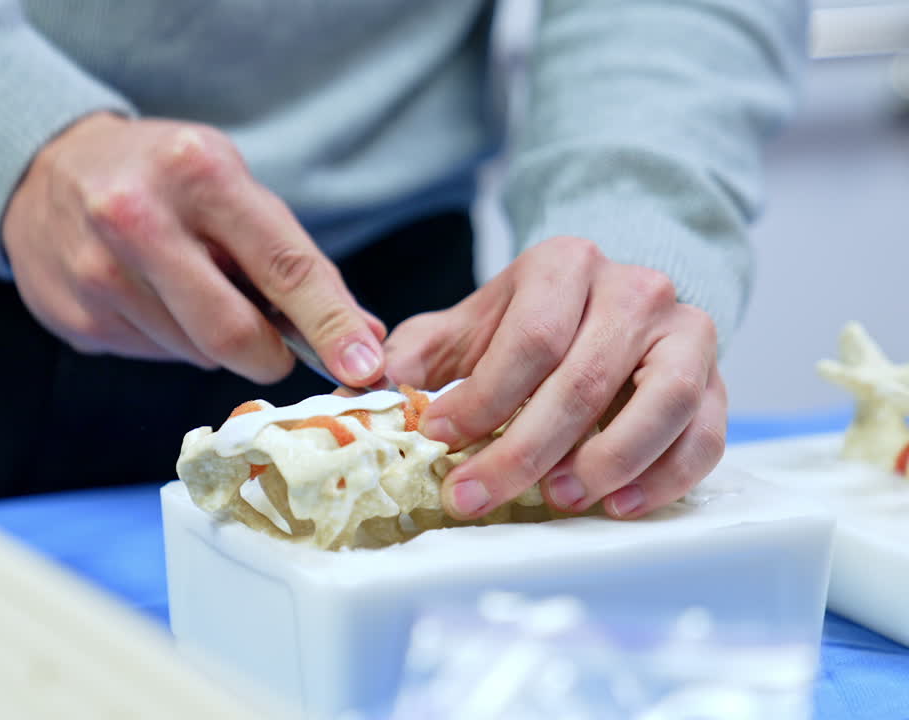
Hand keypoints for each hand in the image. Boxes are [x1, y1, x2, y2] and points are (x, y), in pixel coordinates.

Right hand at [1, 113, 385, 384]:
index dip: (331, 324)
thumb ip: (289, 257)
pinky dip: (170, 338)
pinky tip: (148, 296)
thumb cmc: (161, 176)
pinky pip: (154, 355)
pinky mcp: (75, 317)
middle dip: (270, 355)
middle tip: (275, 347)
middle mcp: (139, 219)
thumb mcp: (228, 182)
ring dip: (213, 340)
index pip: (283, 266)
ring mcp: (97, 273)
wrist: (44, 171)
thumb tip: (359, 337)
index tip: (364, 366)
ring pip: (195, 353)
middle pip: (233, 334)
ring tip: (189, 287)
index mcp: (198, 173)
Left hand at [383, 236, 725, 519]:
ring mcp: (686, 331)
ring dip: (607, 462)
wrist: (605, 305)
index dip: (483, 398)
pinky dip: (664, 477)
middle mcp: (635, 289)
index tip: (440, 440)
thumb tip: (364, 392)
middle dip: (523, 449)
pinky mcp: (717, 380)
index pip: (530, 338)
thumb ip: (418, 356)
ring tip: (557, 500)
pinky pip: (705, 434)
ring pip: (663, 401)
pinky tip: (617, 504)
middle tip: (476, 495)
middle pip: (585, 380)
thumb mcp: (466, 327)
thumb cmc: (527, 325)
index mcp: (566, 264)